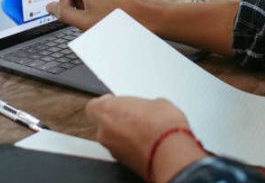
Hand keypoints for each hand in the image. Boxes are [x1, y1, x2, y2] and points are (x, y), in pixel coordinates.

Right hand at [33, 0, 144, 29]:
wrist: (143, 16)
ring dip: (80, 4)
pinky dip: (89, 2)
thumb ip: (64, 14)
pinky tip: (98, 14)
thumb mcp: (85, 21)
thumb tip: (51, 7)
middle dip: (69, 2)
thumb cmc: (117, 19)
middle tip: (78, 18)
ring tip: (92, 18)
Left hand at [87, 95, 206, 181]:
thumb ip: (142, 105)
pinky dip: (131, 147)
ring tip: (145, 131)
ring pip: (113, 138)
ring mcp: (112, 149)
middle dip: (118, 120)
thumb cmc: (161, 125)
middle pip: (104, 123)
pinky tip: (147, 143)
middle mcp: (104, 131)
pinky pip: (122, 150)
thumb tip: (149, 110)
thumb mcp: (156, 103)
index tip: (117, 102)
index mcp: (107, 110)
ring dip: (124, 134)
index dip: (106, 103)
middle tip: (136, 116)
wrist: (170, 152)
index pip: (94, 106)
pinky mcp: (121, 162)